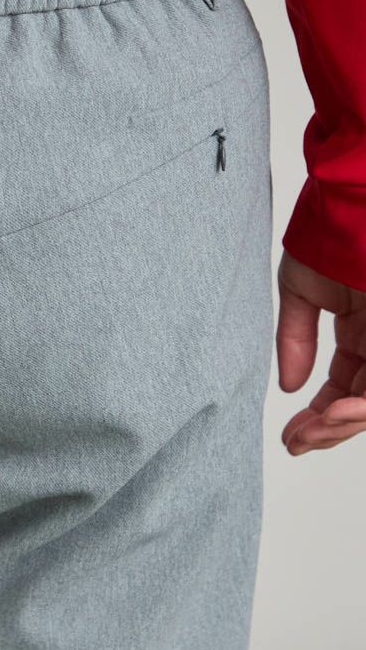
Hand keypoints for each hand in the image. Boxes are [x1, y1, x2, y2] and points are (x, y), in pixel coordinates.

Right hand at [278, 249, 365, 455]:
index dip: (317, 416)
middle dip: (326, 431)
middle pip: (359, 406)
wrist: (350, 207)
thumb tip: (289, 386)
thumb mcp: (299, 292)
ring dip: (340, 426)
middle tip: (297, 442)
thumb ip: (294, 340)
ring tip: (310, 433)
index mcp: (359, 333)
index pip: (342, 389)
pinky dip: (361, 409)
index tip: (291, 435)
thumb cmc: (327, 235)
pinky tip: (333, 414)